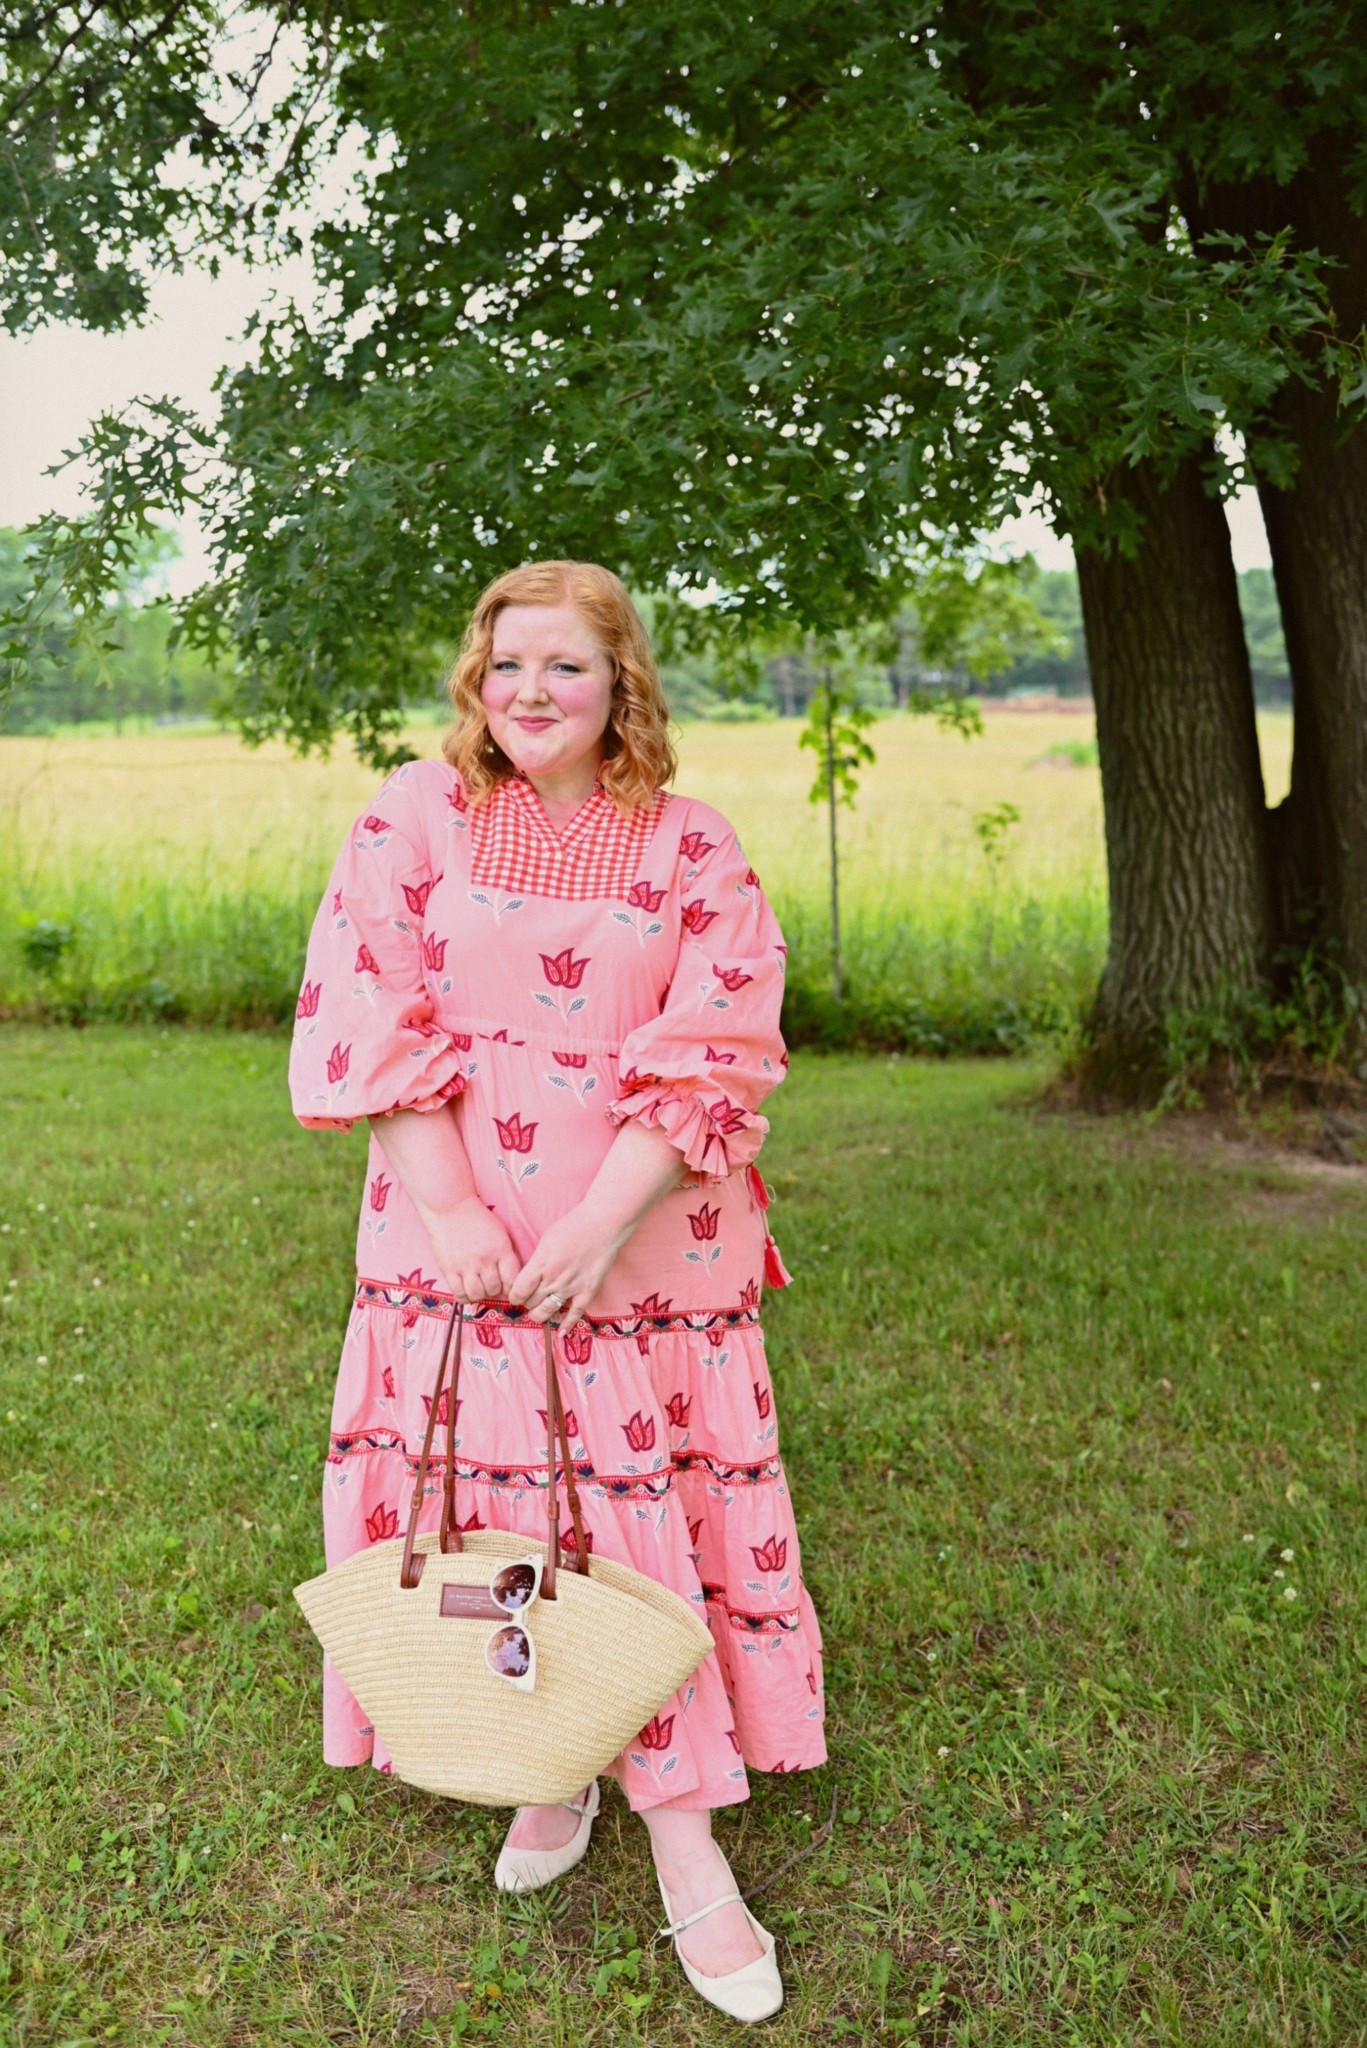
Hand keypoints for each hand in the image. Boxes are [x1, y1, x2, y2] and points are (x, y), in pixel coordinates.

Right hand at [426, 1195, 521, 1303]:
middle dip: (494, 1291)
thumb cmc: (477, 1219)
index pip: (513, 1281)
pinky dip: (463, 1297)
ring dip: (479, 1295)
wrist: (450, 1206)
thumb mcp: (500, 1233)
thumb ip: (507, 1255)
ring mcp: (466, 1265)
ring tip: (477, 1287)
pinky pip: (459, 1294)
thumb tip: (510, 1281)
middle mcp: (485, 1259)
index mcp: (501, 1249)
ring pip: (477, 1295)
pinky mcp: (449, 1269)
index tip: (506, 1288)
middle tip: (489, 1285)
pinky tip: (465, 1290)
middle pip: (495, 1290)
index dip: (511, 1289)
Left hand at [508, 1204, 624, 1330]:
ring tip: (537, 1313)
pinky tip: (562, 1333)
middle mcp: (553, 1278)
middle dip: (526, 1303)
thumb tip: (529, 1275)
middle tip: (528, 1300)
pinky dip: (567, 1325)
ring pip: (547, 1311)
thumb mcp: (546, 1239)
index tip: (515, 1294)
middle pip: (531, 1302)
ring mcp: (571, 1286)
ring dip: (539, 1315)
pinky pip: (575, 1313)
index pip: (519, 1290)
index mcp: (540, 1263)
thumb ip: (536, 1260)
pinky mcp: (588, 1290)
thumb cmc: (573, 1225)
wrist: (603, 1223)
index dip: (514, 1296)